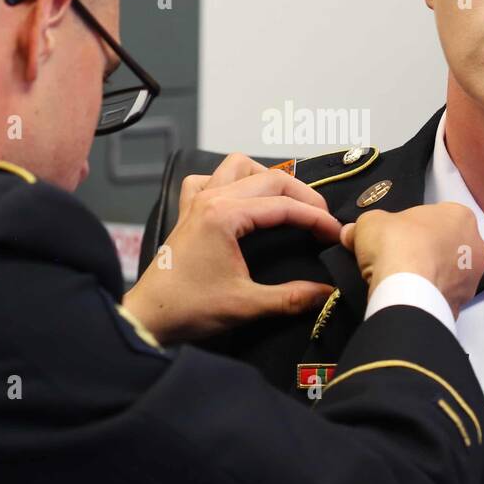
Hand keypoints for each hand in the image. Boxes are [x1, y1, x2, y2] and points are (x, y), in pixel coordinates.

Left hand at [123, 153, 341, 342]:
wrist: (148, 317)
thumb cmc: (188, 308)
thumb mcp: (246, 305)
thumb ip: (292, 297)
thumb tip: (326, 292)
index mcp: (224, 215)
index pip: (283, 205)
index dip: (316, 217)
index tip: (335, 232)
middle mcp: (211, 199)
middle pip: (270, 178)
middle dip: (302, 195)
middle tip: (322, 219)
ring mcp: (197, 202)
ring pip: (238, 166)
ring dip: (266, 177)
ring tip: (286, 201)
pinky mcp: (187, 212)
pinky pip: (208, 179)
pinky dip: (228, 182)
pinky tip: (240, 200)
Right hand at [340, 203, 483, 318]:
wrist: (407, 291)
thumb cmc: (395, 244)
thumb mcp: (369, 224)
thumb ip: (363, 226)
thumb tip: (350, 234)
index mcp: (460, 215)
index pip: (436, 216)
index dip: (413, 226)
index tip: (396, 236)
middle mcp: (476, 244)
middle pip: (445, 244)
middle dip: (425, 250)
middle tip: (399, 257)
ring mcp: (473, 277)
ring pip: (447, 271)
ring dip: (429, 273)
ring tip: (401, 281)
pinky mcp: (464, 304)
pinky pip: (443, 294)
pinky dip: (429, 294)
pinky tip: (409, 296)